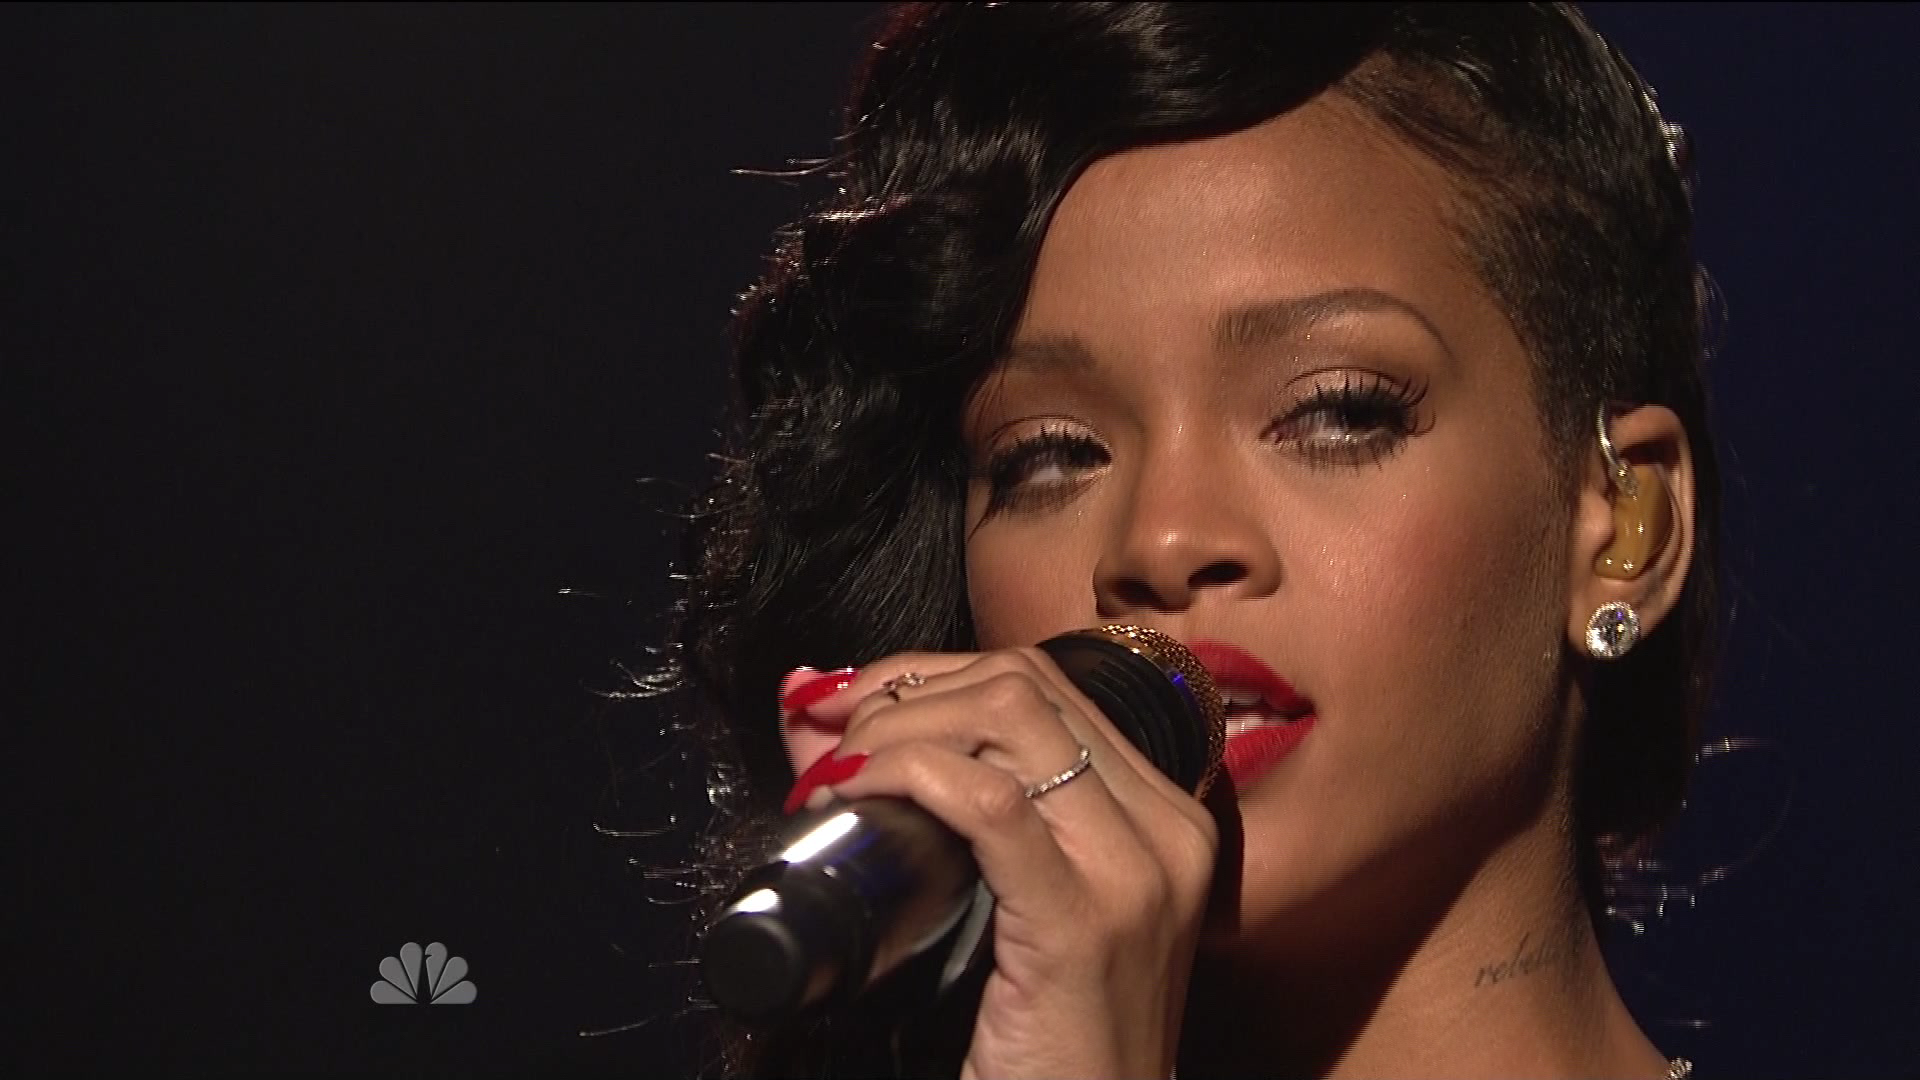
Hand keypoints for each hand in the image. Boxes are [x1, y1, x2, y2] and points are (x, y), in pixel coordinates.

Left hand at [794, 647, 1218, 1078]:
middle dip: (904, 690)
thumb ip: (926, 799)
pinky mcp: (1086, 924)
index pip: (1040, 683)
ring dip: (897, 727)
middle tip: (829, 742)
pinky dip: (908, 775)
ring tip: (837, 776)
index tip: (849, 703)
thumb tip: (809, 706)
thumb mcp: (999, 906)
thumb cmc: (1043, 1043)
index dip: (928, 673)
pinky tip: (859, 795)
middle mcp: (1165, 827)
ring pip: (1007, 716)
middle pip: (1021, 683)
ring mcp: (1136, 871)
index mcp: (1159, 815)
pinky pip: (990, 802)